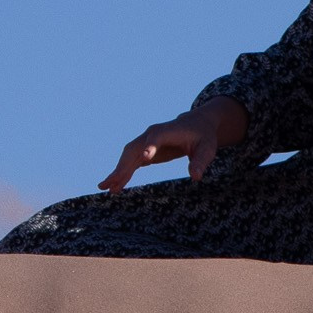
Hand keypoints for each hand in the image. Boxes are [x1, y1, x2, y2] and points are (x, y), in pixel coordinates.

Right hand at [97, 97, 246, 192]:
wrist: (195, 125)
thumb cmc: (203, 136)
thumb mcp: (207, 149)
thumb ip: (200, 161)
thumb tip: (195, 177)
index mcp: (167, 131)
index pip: (156, 137)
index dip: (150, 146)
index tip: (145, 159)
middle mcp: (151, 134)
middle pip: (133, 149)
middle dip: (122, 167)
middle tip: (111, 183)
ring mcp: (145, 141)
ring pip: (127, 156)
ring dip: (117, 171)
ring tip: (105, 187)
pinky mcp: (145, 150)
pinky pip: (130, 162)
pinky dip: (122, 173)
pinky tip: (115, 186)